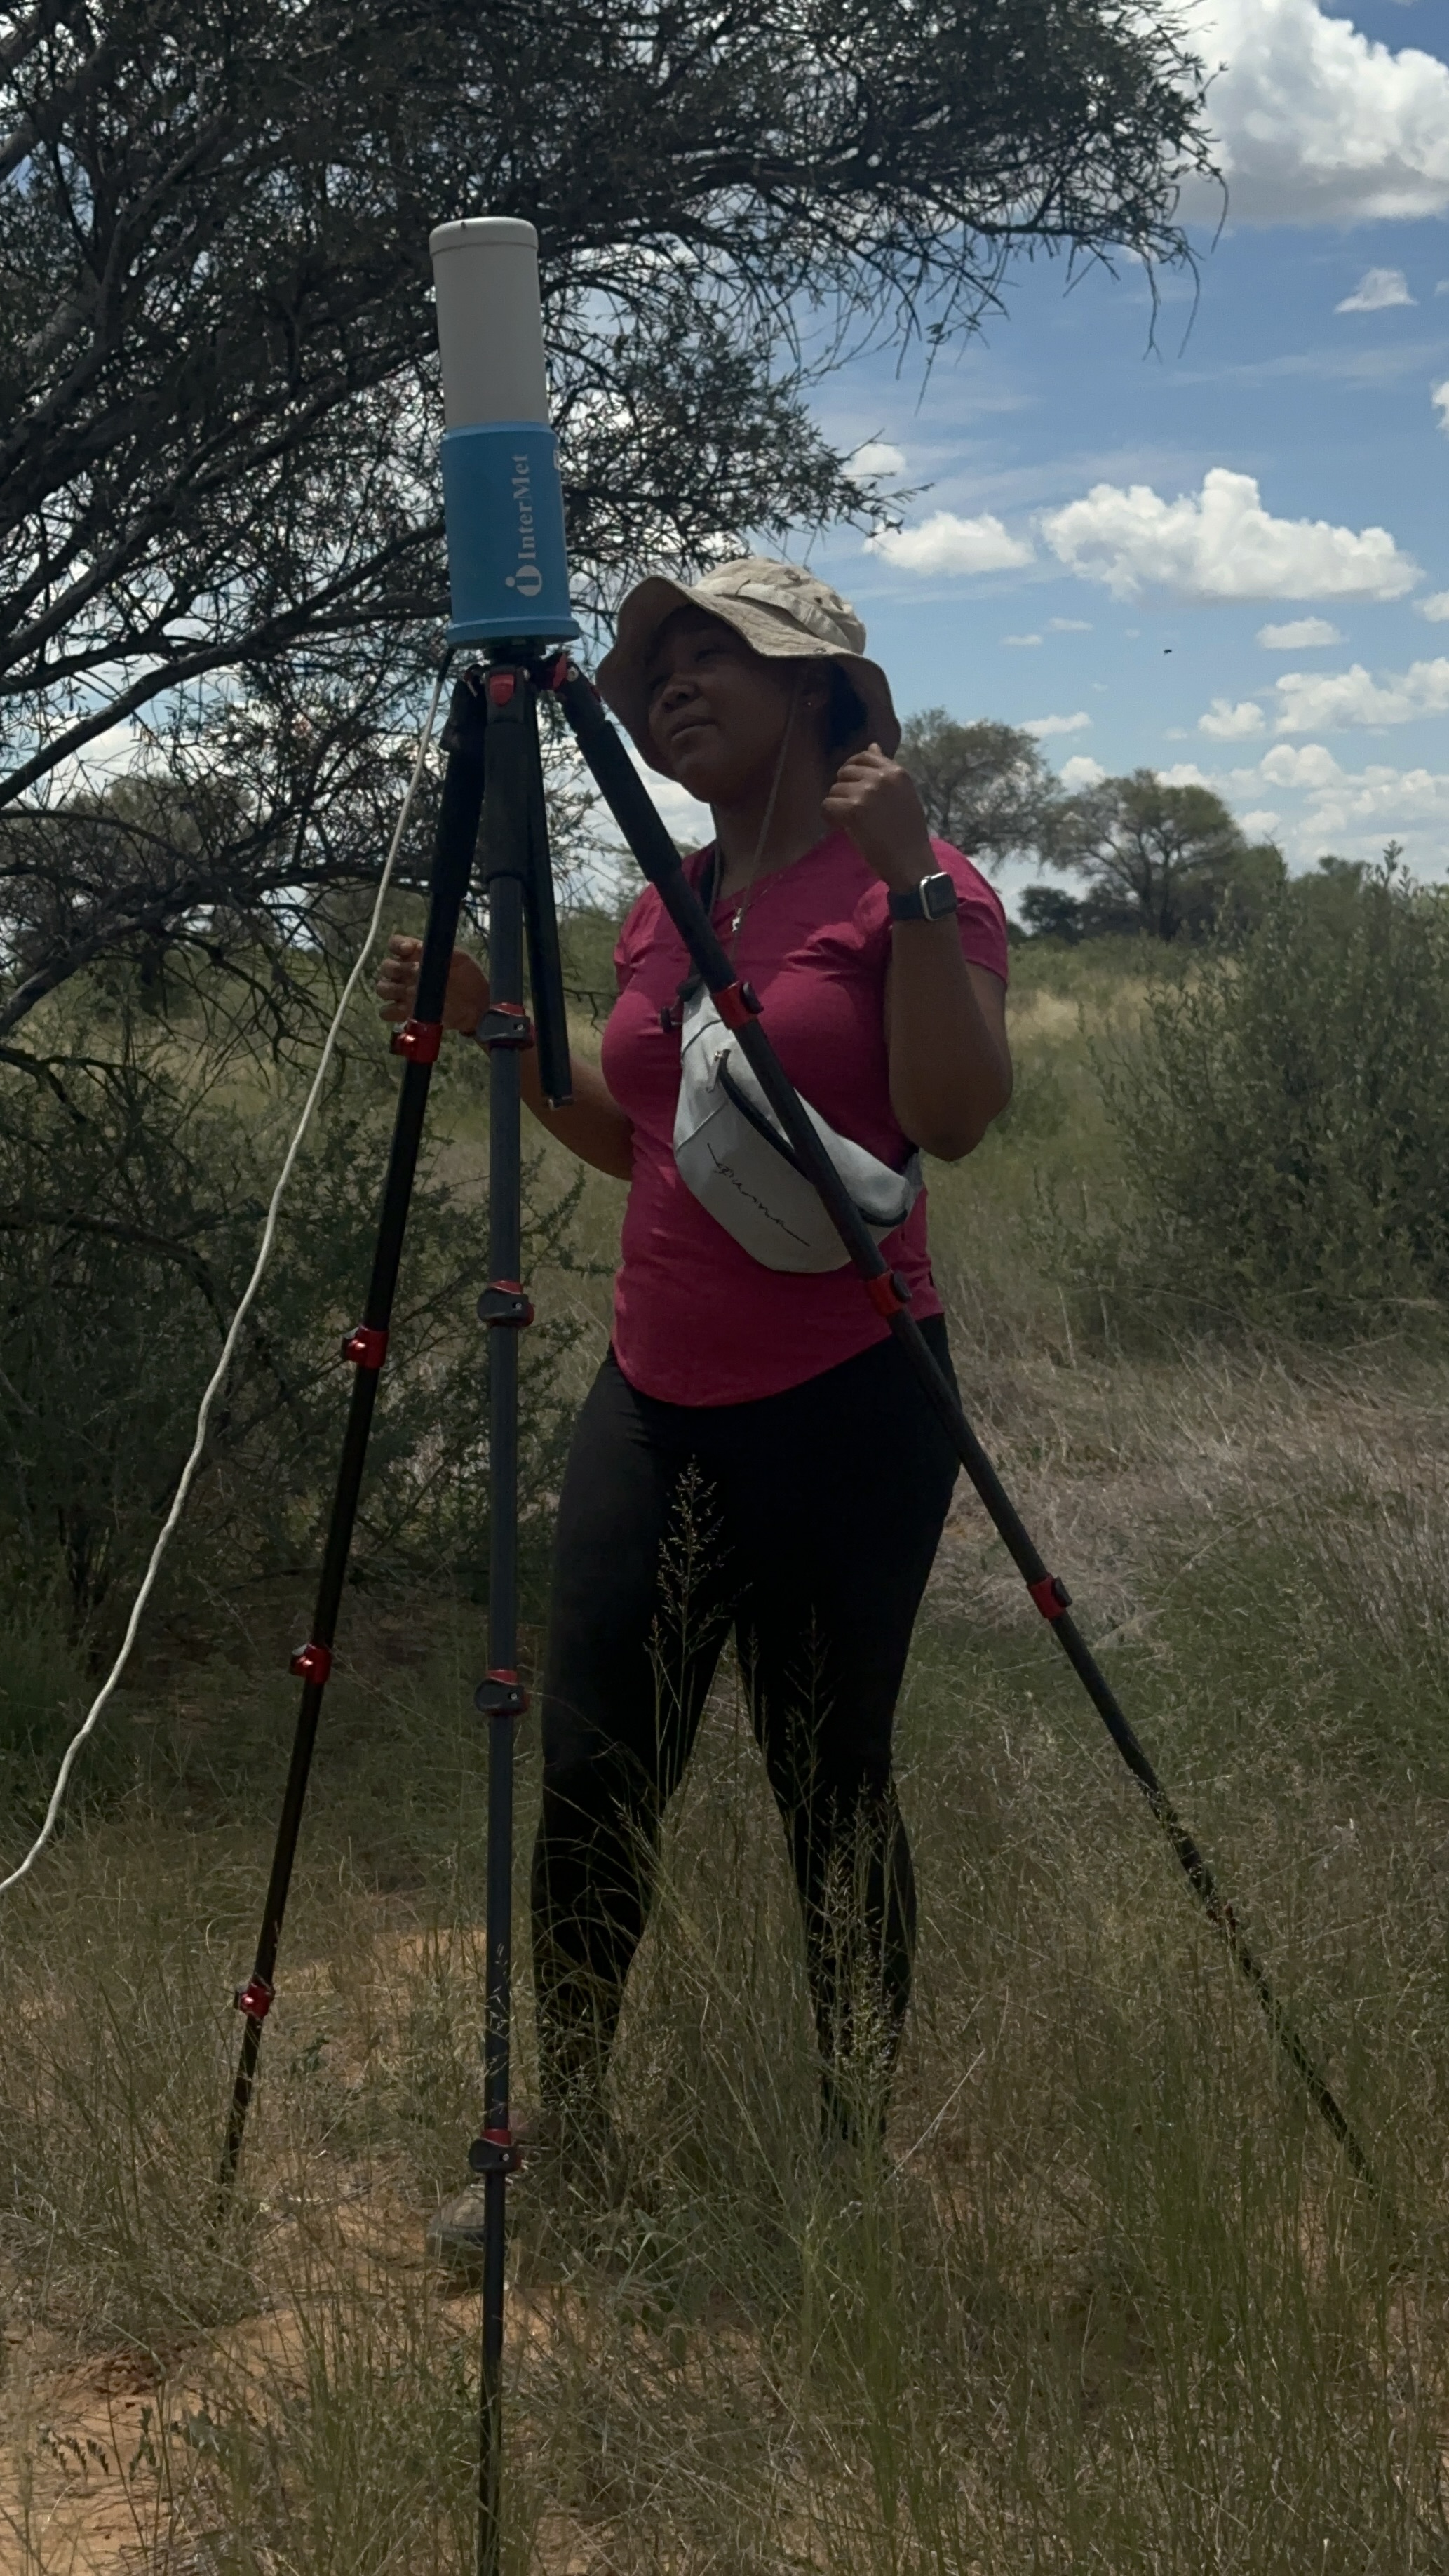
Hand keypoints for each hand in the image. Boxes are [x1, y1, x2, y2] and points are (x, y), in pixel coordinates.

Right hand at [376, 933, 489, 1032]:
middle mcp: (406, 972)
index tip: (410, 950)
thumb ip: (440, 951)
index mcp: (415, 955)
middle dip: (397, 969)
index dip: (397, 945)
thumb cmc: (469, 976)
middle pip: (385, 967)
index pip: (394, 944)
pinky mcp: (406, 1013)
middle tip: (416, 973)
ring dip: (393, 989)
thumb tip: (420, 950)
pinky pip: (386, 1012)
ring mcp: (404, 993)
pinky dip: (392, 1010)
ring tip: (412, 993)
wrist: (477, 1004)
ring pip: (382, 988)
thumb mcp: (459, 958)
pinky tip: (407, 1009)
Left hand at [822, 743, 935, 894]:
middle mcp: (882, 777)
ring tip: (851, 821)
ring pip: (834, 789)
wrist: (911, 863)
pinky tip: (841, 827)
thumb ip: (886, 771)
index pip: (865, 755)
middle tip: (852, 809)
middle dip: (844, 789)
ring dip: (837, 805)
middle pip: (845, 772)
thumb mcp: (903, 794)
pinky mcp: (854, 810)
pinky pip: (827, 806)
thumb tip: (873, 745)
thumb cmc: (908, 834)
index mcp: (896, 772)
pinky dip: (829, 818)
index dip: (853, 770)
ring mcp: (867, 792)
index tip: (853, 787)